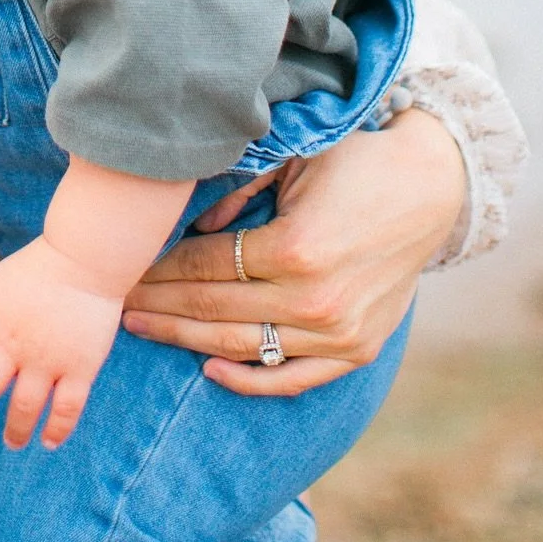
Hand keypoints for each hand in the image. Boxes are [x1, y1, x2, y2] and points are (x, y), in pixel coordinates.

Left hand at [0, 235, 121, 450]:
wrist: (87, 259)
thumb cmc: (39, 268)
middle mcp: (15, 342)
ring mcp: (47, 358)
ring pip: (26, 406)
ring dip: (16, 430)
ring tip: (12, 442)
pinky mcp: (79, 367)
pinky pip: (66, 408)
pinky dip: (57, 429)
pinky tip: (49, 441)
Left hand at [121, 107, 465, 394]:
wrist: (429, 189)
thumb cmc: (353, 163)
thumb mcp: (292, 161)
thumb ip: (238, 194)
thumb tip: (194, 229)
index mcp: (294, 248)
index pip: (204, 266)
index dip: (159, 268)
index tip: (124, 268)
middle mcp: (314, 300)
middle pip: (212, 309)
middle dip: (158, 305)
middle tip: (113, 302)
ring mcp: (337, 333)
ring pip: (240, 345)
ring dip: (184, 340)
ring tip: (142, 329)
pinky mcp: (356, 351)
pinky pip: (291, 377)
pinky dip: (249, 380)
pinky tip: (210, 370)